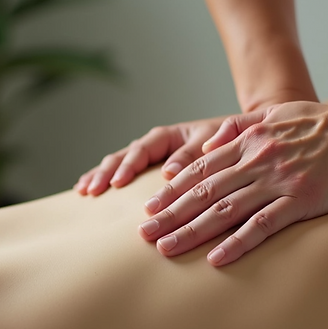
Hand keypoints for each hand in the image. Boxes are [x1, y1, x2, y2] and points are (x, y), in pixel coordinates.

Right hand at [74, 114, 230, 195]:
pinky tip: (86, 192)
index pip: (143, 149)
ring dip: (101, 176)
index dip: (129, 165)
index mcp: (171, 136)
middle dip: (107, 173)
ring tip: (83, 191)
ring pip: (120, 164)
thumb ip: (195, 154)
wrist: (244, 141)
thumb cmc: (232, 141)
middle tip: (92, 190)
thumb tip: (170, 172)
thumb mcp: (216, 142)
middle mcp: (158, 146)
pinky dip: (107, 181)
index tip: (119, 183)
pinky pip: (126, 175)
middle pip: (124, 156)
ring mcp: (154, 159)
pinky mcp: (154, 173)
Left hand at [138, 100, 327, 265]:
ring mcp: (278, 181)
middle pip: (203, 191)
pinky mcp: (302, 200)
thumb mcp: (278, 113)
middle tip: (143, 235)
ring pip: (224, 209)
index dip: (172, 188)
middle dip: (170, 213)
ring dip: (191, 230)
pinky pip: (263, 225)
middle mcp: (257, 160)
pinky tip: (216, 259)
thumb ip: (243, 125)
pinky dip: (237, 243)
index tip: (149, 206)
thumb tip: (213, 137)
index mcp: (249, 141)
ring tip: (165, 249)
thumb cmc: (326, 122)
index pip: (200, 167)